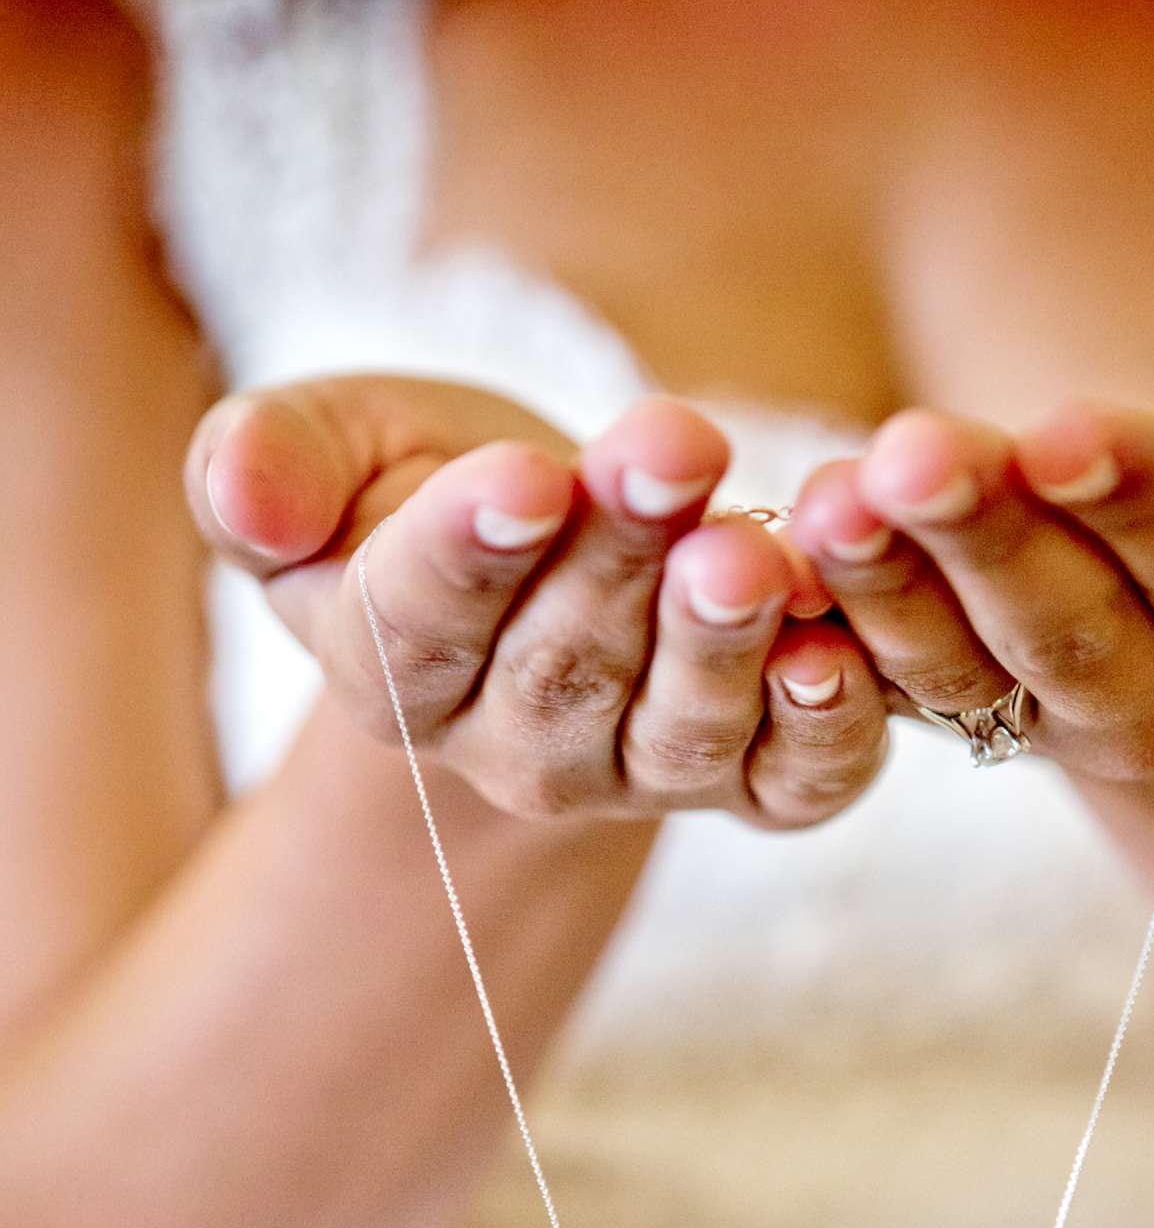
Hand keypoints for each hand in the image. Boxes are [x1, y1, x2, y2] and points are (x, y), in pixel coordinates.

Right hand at [184, 378, 887, 828]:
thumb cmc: (430, 485)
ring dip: (721, 644)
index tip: (518, 476)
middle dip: (618, 557)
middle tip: (668, 452)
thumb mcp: (336, 445)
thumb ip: (273, 466)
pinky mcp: (752, 782)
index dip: (466, 552)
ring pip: (677, 730)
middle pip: (563, 665)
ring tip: (750, 554)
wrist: (556, 553)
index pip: (416, 623)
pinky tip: (837, 655)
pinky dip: (822, 732)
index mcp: (392, 667)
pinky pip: (788, 782)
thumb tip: (242, 487)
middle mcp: (515, 749)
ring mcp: (638, 777)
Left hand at [786, 358, 1153, 780]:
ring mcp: (1048, 716)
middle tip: (907, 456)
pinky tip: (771, 560)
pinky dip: (826, 633)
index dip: (1134, 493)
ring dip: (883, 586)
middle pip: (1064, 621)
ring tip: (822, 505)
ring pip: (958, 666)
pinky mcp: (960, 710)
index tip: (1059, 432)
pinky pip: (885, 687)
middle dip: (981, 538)